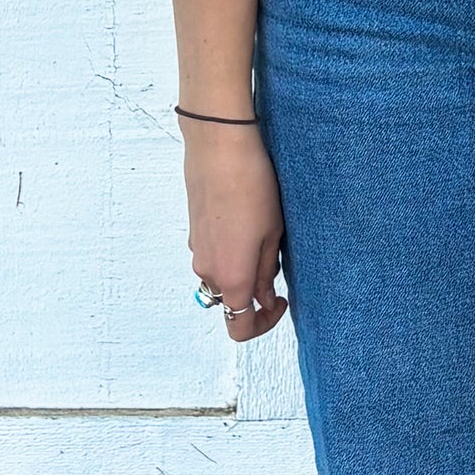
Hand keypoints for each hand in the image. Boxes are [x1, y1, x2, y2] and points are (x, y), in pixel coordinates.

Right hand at [181, 120, 289, 339]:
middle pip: (230, 301)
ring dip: (241, 270)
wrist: (219, 147)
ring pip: (221, 276)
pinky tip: (245, 221)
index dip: (264, 324)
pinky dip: (229, 252)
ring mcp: (197, 250)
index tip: (281, 302)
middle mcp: (208, 270)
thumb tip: (264, 298)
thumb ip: (266, 272)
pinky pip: (212, 255)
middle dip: (254, 292)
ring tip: (263, 236)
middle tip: (277, 262)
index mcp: (231, 277)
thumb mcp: (273, 233)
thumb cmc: (253, 188)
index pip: (239, 326)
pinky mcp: (193, 231)